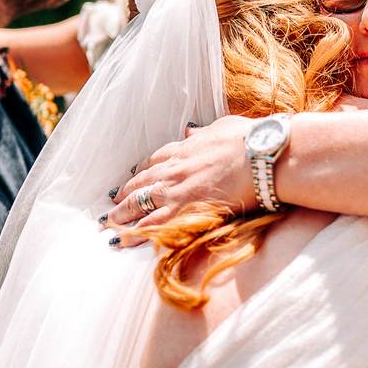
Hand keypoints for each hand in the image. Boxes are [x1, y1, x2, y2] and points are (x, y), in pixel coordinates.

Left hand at [102, 115, 257, 244]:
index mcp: (186, 149)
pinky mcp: (184, 210)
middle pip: (141, 182)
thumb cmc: (250, 140)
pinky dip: (135, 233)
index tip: (134, 178)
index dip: (143, 171)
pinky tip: (123, 240)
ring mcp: (176, 189)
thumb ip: (205, 132)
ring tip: (108, 224)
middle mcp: (175, 168)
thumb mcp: (223, 127)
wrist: (260, 155)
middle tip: (112, 203)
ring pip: (139, 203)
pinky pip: (152, 224)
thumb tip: (192, 131)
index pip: (156, 160)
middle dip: (124, 193)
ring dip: (121, 214)